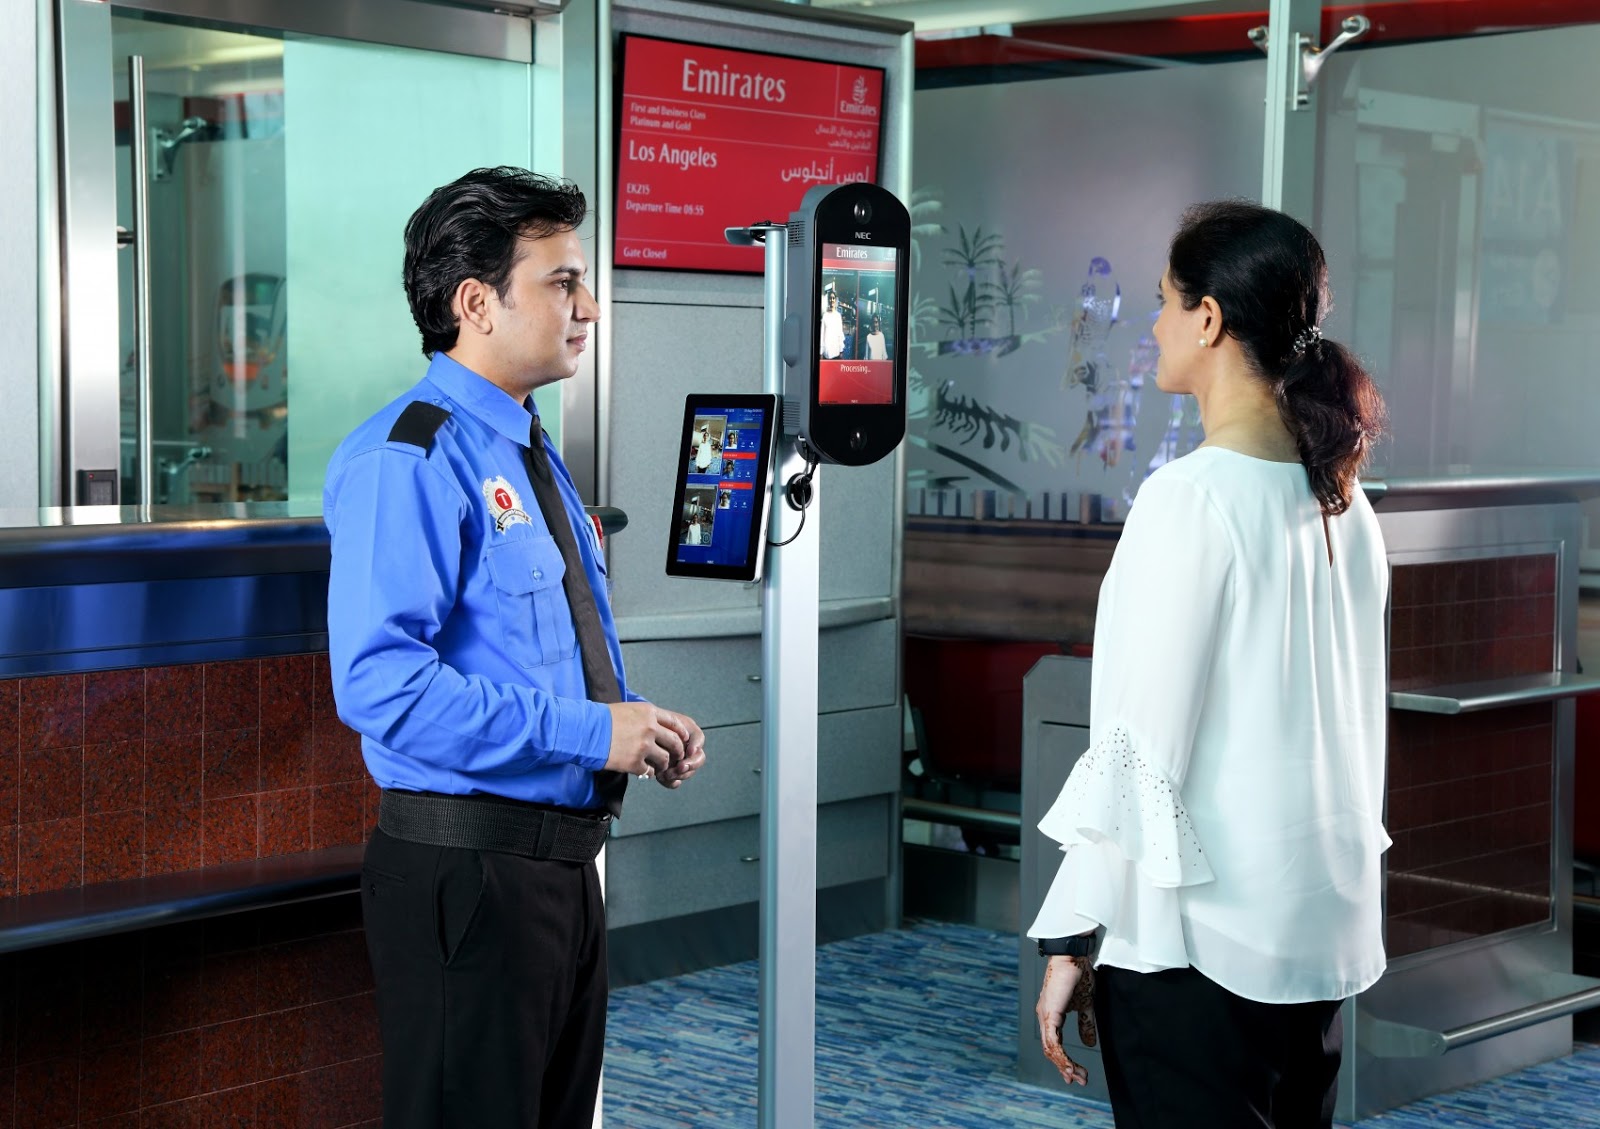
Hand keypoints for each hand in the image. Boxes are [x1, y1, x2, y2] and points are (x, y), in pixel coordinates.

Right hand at [604, 703, 705, 788]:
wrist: (585, 731)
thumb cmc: (601, 719)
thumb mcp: (627, 709)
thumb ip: (644, 717)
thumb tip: (655, 725)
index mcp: (649, 713)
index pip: (675, 723)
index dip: (681, 733)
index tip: (683, 739)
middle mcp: (650, 728)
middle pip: (674, 742)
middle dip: (677, 751)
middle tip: (675, 757)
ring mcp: (644, 746)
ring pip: (665, 759)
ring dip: (663, 765)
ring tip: (658, 767)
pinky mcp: (635, 762)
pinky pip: (649, 771)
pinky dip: (647, 773)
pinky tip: (642, 772)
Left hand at [654, 710, 704, 789]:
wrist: (632, 738)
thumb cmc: (646, 725)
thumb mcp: (657, 722)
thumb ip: (671, 730)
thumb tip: (684, 748)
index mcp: (686, 732)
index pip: (698, 738)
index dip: (696, 746)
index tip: (688, 751)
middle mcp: (686, 747)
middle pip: (698, 758)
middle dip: (690, 764)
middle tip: (680, 767)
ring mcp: (679, 762)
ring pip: (688, 772)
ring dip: (678, 774)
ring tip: (664, 773)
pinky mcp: (670, 773)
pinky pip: (676, 781)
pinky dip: (671, 782)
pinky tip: (662, 778)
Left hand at [1035, 955, 1097, 1086]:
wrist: (1073, 956)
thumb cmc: (1079, 976)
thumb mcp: (1086, 1005)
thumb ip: (1086, 1024)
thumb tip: (1089, 1043)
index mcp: (1051, 1015)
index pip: (1055, 1044)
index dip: (1065, 1060)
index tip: (1076, 1074)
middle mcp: (1044, 1017)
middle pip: (1051, 1050)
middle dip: (1065, 1067)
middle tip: (1080, 1080)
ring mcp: (1045, 1015)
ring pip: (1051, 1048)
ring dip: (1064, 1065)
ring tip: (1077, 1076)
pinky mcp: (1050, 1013)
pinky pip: (1053, 1041)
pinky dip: (1061, 1055)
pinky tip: (1069, 1066)